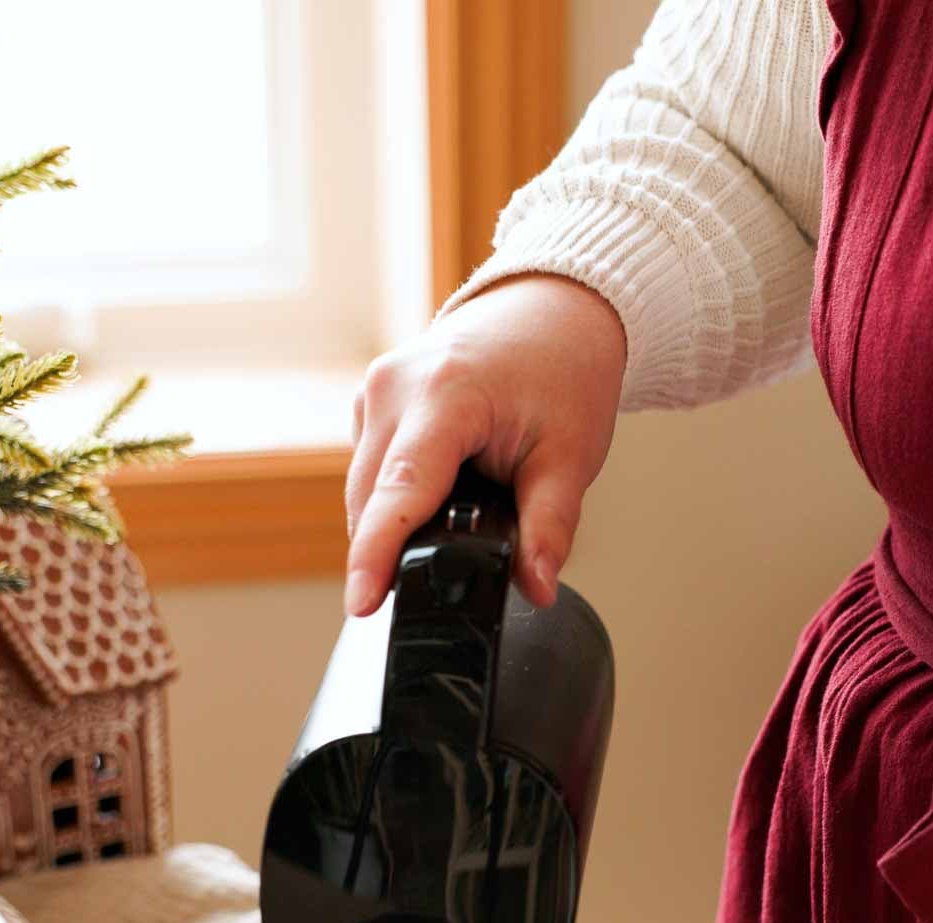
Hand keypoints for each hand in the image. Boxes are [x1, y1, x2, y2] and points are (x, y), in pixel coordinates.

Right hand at [344, 274, 625, 616]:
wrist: (551, 309)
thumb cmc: (562, 371)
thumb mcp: (570, 455)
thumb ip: (550, 527)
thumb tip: (537, 588)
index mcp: (445, 395)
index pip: (400, 491)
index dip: (377, 555)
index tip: (362, 603)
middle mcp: (395, 387)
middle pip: (371, 501)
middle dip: (390, 554)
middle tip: (434, 588)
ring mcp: (375, 390)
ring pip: (362, 491)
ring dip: (392, 526)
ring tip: (447, 531)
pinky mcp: (370, 401)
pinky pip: (368, 472)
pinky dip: (393, 499)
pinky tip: (435, 500)